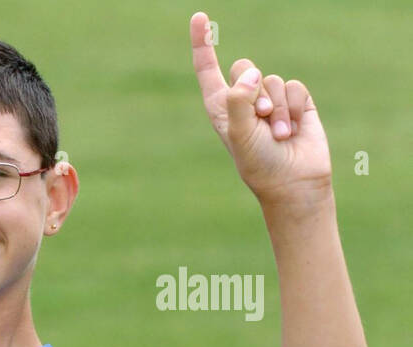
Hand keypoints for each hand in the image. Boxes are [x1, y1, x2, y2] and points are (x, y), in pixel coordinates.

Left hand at [189, 12, 332, 204]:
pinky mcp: (295, 101)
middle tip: (259, 118)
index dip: (202, 44)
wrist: (292, 182)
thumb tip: (251, 73)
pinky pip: (293, 86)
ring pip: (271, 79)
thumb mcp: (240, 134)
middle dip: (253, 90)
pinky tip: (292, 130)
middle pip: (244, 67)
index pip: (208, 70)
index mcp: (221, 107)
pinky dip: (293, 108)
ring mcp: (270, 99)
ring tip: (277, 134)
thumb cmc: (258, 163)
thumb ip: (239, 101)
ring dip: (276, 108)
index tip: (198, 17)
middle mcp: (243, 100)